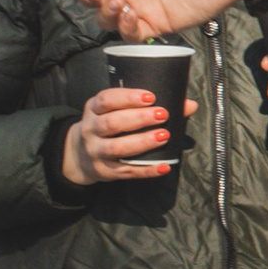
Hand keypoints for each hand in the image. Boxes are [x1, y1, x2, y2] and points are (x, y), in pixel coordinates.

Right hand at [60, 83, 192, 186]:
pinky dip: (146, 170)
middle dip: (138, 118)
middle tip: (162, 115)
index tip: (150, 96)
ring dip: (141, 142)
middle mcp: (91, 130)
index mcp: (94, 109)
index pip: (106, 100)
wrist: (78, 154)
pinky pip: (126, 172)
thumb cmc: (107, 127)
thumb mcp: (116, 111)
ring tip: (163, 136)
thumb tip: (189, 105)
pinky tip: (164, 166)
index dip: (128, 97)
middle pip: (112, 123)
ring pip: (116, 148)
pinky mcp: (104, 171)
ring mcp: (95, 152)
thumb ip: (148, 106)